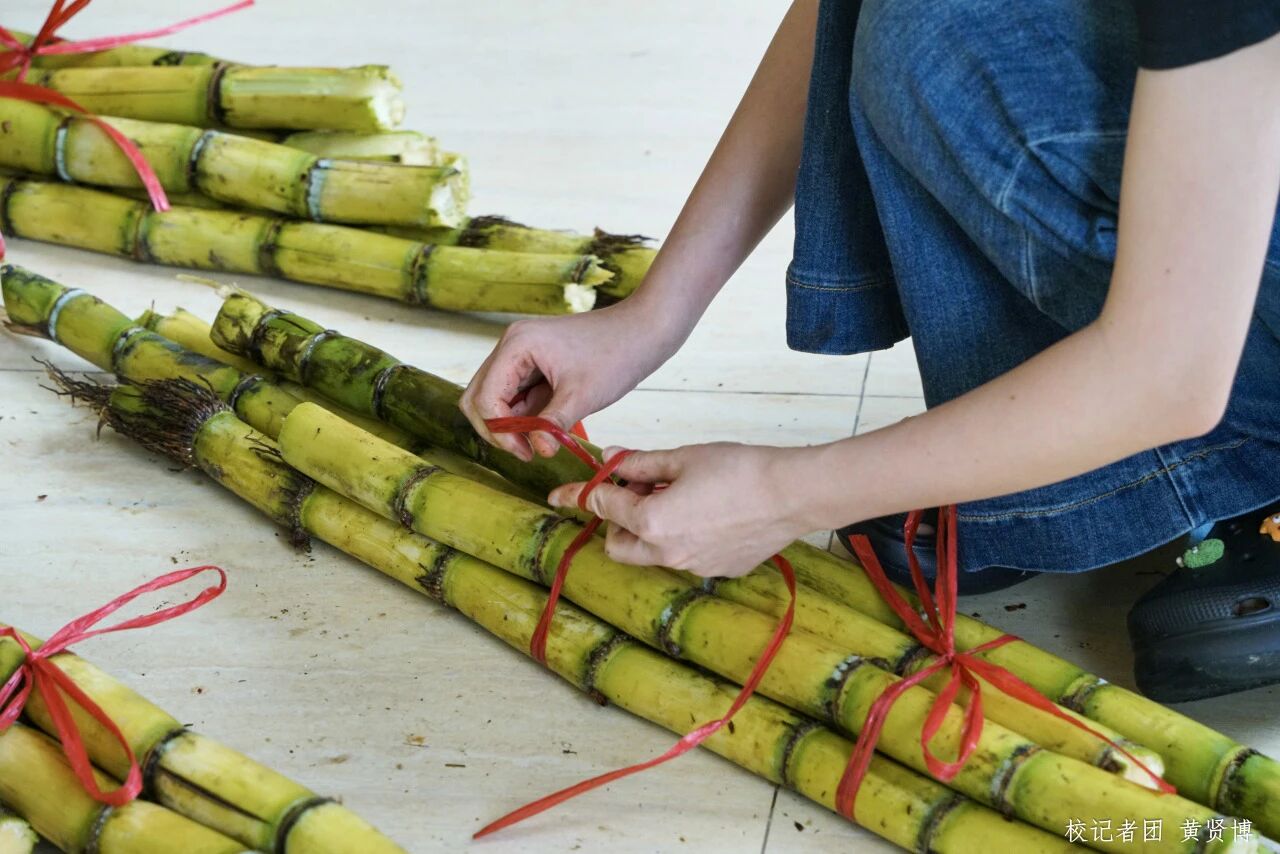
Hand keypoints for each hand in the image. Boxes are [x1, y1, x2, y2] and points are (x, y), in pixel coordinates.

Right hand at [460, 299, 685, 460]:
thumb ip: (553, 425)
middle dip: (497, 429)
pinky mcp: (534, 362)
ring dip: (512, 424)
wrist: (644, 330)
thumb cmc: (617, 354)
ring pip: (496, 398)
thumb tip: (537, 451)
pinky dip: (526, 416)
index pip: (484, 398)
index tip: (527, 452)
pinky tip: (547, 429)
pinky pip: (517, 395)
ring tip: (542, 442)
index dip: (499, 432)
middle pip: (479, 397)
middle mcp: (511, 345)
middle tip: (527, 452)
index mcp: (516, 345)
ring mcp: (521, 353)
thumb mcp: (583, 396)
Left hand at [548, 442, 812, 577]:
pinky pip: (685, 556)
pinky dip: (683, 537)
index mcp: (651, 521)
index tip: (561, 495)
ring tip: (679, 497)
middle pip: (618, 545)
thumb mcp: (683, 457)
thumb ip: (640, 462)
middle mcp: (667, 552)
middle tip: (636, 491)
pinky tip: (709, 513)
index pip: (603, 506)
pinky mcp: (718, 570)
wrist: (792, 494)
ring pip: (652, 553)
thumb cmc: (740, 469)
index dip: (579, 495)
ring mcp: (693, 566)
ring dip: (650, 530)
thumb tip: (611, 461)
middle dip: (617, 522)